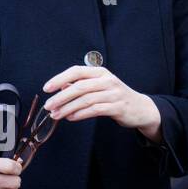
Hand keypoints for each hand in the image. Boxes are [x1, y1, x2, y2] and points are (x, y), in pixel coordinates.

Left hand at [43, 65, 162, 140]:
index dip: (60, 78)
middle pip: (79, 87)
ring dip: (68, 108)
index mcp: (100, 72)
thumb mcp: (99, 87)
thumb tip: (60, 88)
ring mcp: (113, 93)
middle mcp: (107, 80)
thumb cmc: (115, 96)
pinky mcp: (117, 107)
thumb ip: (81, 86)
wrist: (140, 108)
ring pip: (85, 100)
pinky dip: (80, 114)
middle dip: (61, 97)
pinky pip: (95, 110)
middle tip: (48, 105)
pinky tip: (71, 118)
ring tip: (56, 115)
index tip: (47, 88)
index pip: (76, 71)